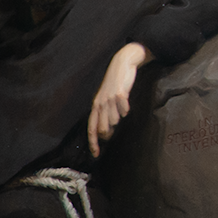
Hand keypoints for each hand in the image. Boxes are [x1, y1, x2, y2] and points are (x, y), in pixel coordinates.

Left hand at [87, 41, 149, 156]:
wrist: (122, 63)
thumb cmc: (115, 84)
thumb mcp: (107, 99)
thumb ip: (106, 114)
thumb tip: (107, 132)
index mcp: (95, 106)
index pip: (91, 128)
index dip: (93, 142)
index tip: (95, 154)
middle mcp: (100, 104)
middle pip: (103, 128)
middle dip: (109, 132)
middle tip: (116, 128)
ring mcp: (110, 99)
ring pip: (114, 120)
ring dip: (119, 118)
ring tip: (121, 108)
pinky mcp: (120, 93)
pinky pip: (124, 110)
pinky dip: (126, 110)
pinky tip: (126, 105)